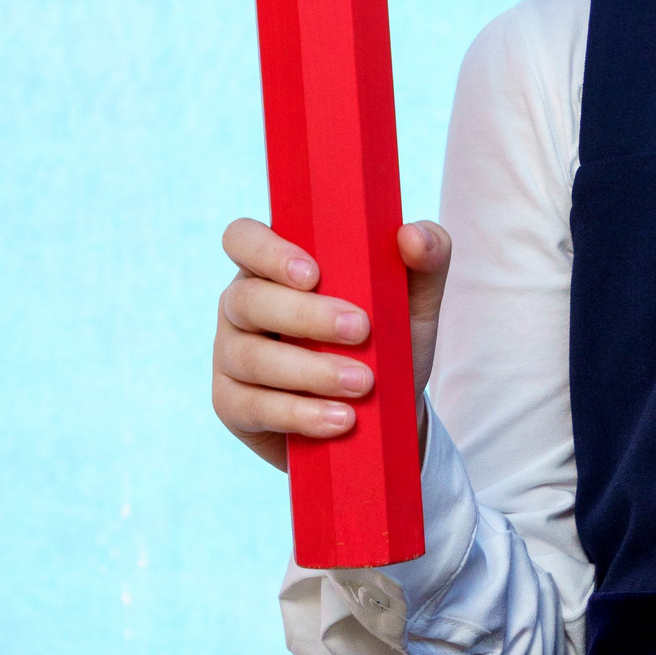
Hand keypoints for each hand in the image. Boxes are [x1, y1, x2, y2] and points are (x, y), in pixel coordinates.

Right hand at [209, 217, 451, 470]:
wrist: (382, 416)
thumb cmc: (387, 341)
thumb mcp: (414, 300)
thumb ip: (425, 258)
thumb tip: (412, 235)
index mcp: (273, 265)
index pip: (243, 238)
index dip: (267, 251)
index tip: (314, 274)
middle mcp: (241, 305)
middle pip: (248, 300)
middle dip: (305, 316)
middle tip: (362, 330)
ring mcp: (229, 355)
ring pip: (250, 356)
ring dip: (310, 371)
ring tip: (363, 384)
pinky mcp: (232, 405)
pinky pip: (253, 407)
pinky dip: (301, 413)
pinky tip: (340, 419)